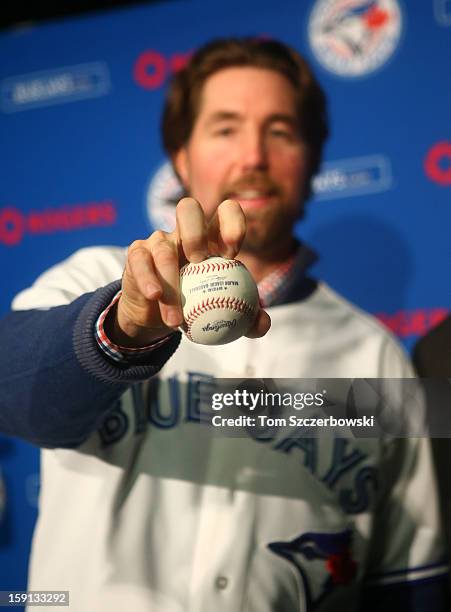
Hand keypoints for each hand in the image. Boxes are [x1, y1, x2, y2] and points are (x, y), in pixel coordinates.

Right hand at [107, 197, 270, 346]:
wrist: (159, 318)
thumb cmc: (199, 308)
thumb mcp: (225, 315)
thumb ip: (248, 319)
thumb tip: (263, 324)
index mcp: (211, 237)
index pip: (225, 213)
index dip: (231, 222)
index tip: (233, 251)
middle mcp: (184, 232)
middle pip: (188, 209)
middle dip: (195, 231)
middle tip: (199, 261)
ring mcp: (158, 240)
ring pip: (163, 250)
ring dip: (171, 284)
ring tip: (178, 317)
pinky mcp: (137, 254)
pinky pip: (141, 262)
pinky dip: (149, 281)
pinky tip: (155, 298)